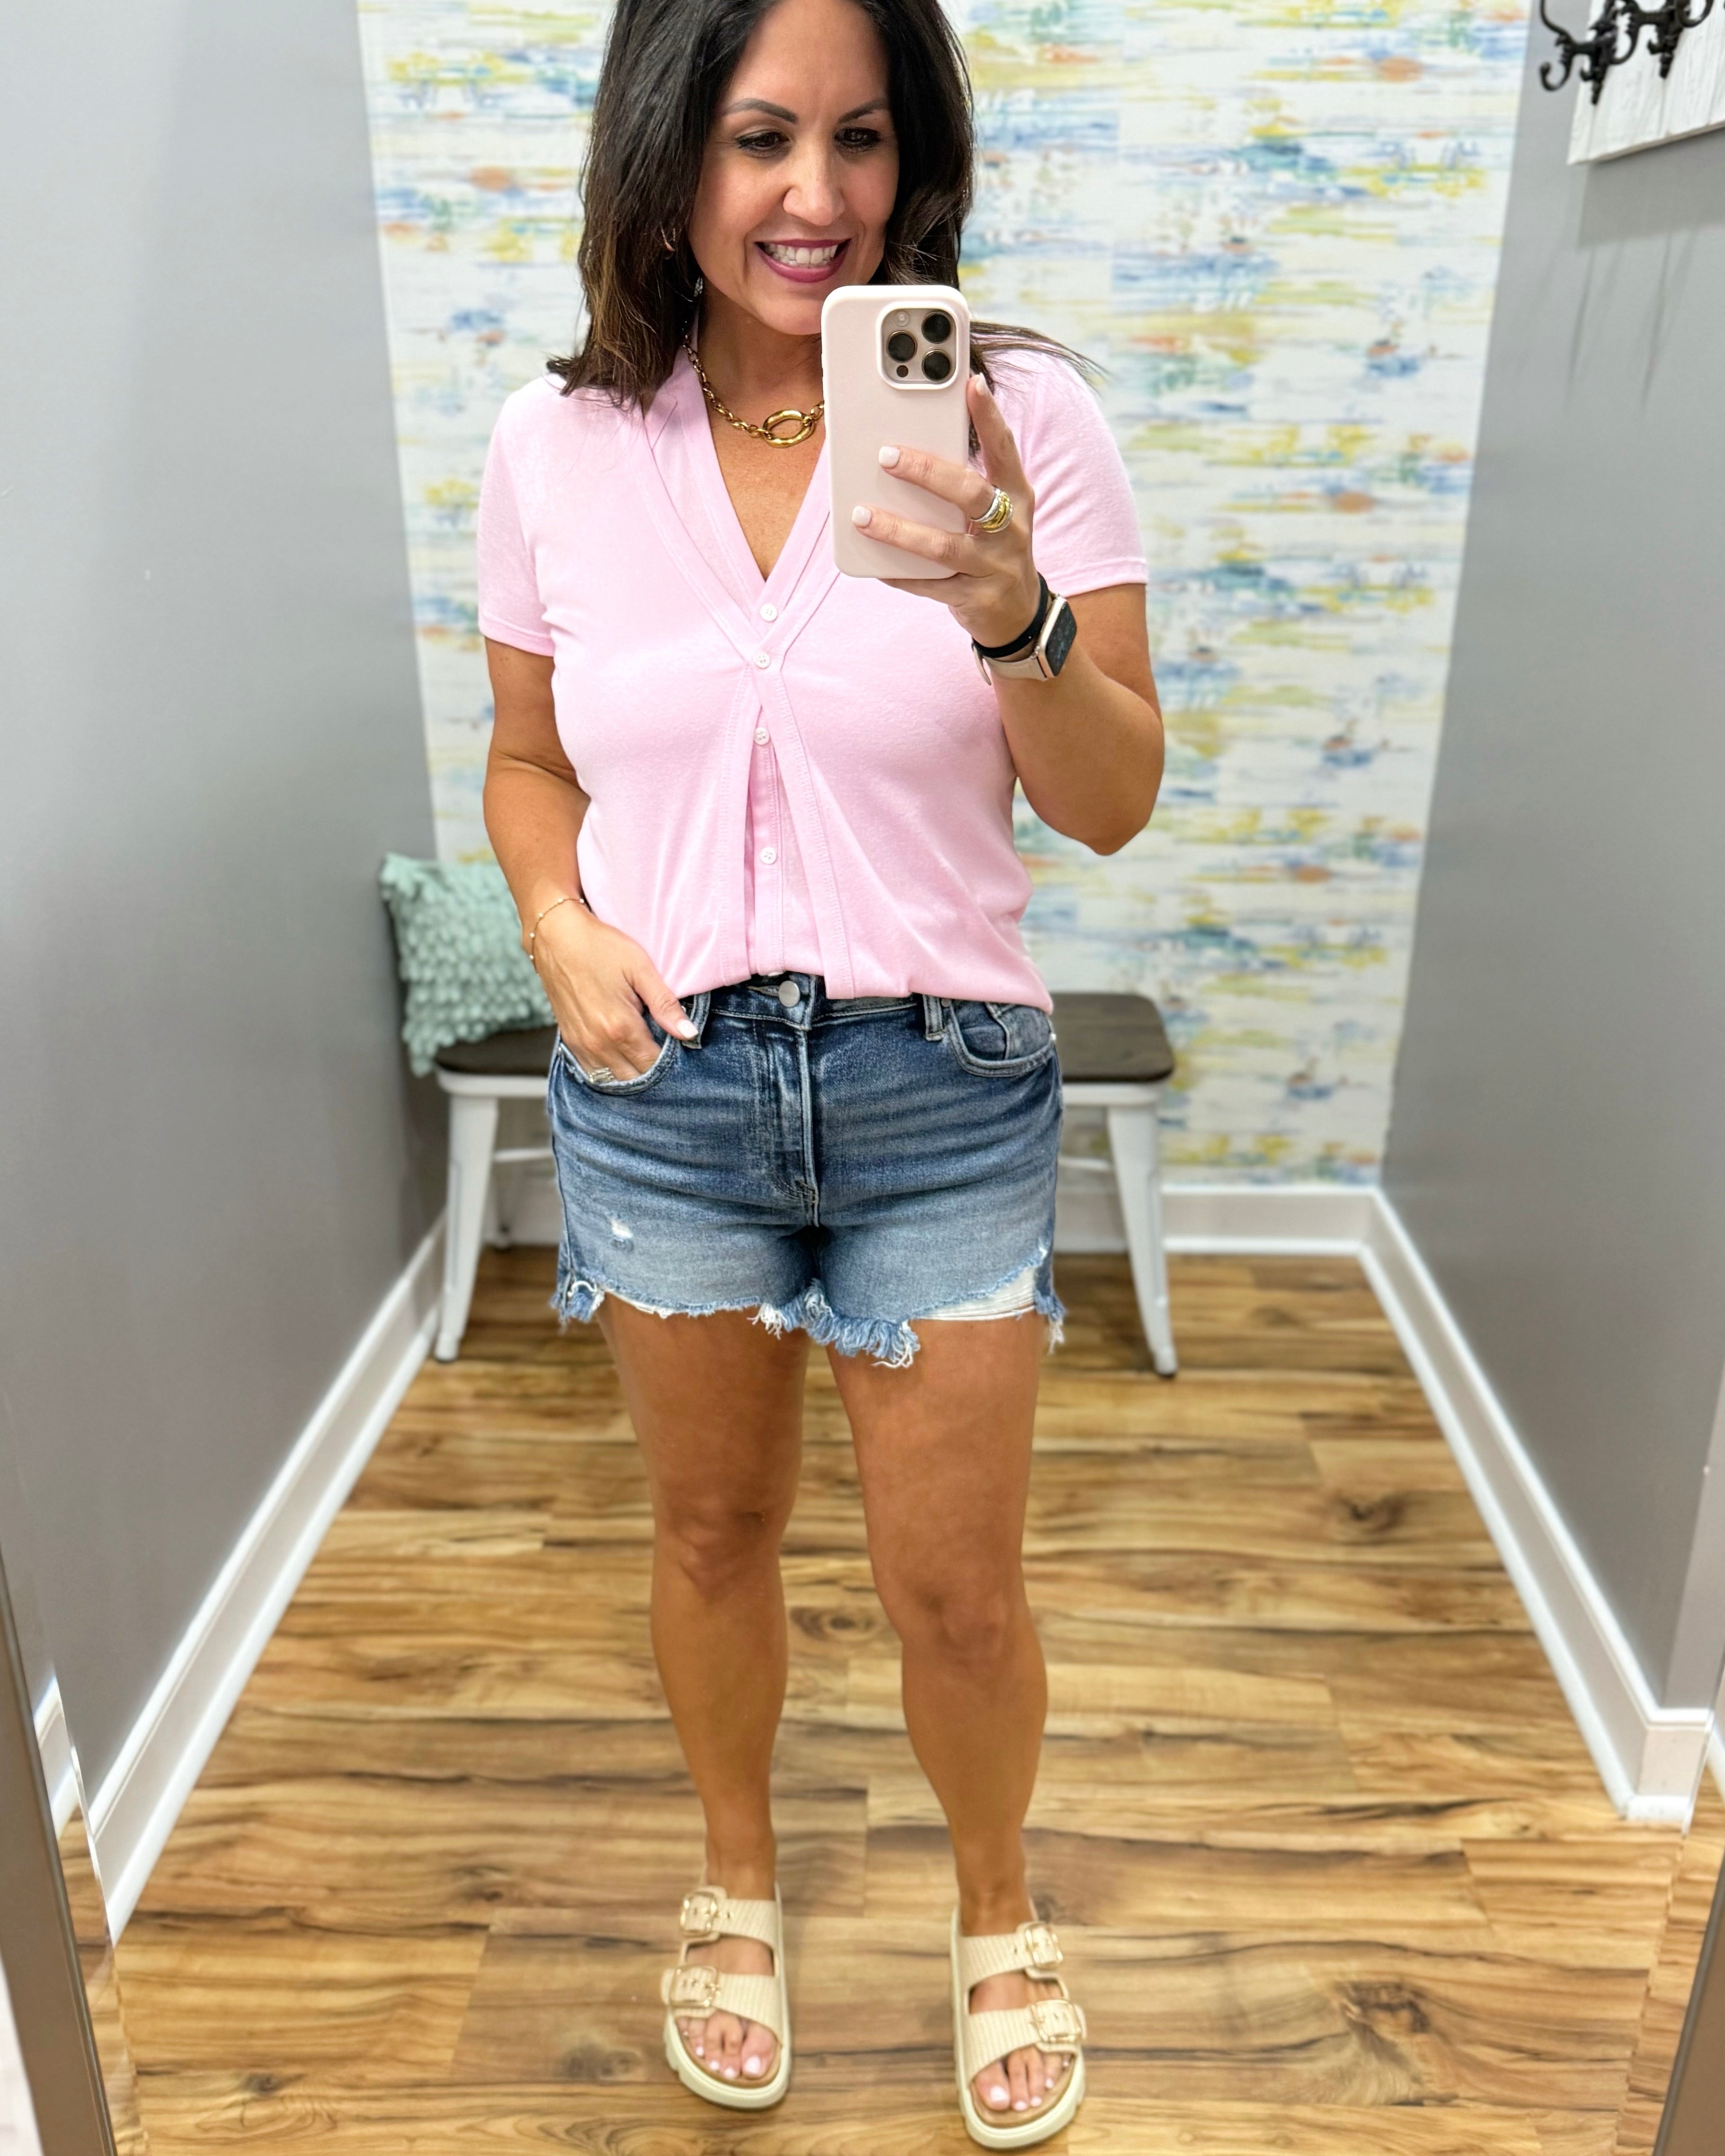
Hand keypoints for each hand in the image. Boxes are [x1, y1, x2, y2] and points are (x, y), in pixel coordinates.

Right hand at [532, 901, 694, 1077]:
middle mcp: (598, 1043)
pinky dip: (611, 1070)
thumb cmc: (600, 947)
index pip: (653, 1065)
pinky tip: (623, 1056)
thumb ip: (665, 1004)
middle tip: (667, 1053)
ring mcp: (581, 1045)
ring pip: (613, 1080)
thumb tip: (690, 1033)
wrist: (556, 937)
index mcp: (619, 1027)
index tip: (681, 1051)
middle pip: (634, 1078)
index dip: (671, 1063)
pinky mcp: (570, 1041)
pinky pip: (593, 1072)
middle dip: (653, 1072)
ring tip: (645, 1055)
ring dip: (632, 1073)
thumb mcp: (640, 969)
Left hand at [851, 374, 1041, 650]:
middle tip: (886, 456)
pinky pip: (931, 585)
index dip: (990, 417)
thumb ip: (965, 484)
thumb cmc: (995, 549)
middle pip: (970, 494)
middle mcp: (1011, 528)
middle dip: (927, 472)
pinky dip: (900, 574)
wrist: (1018, 615)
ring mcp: (994, 566)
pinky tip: (874, 564)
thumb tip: (909, 452)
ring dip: (899, 530)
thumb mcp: (996, 513)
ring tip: (862, 515)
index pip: (1004, 450)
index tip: (971, 384)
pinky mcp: (975, 599)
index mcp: (1017, 496)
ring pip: (944, 545)